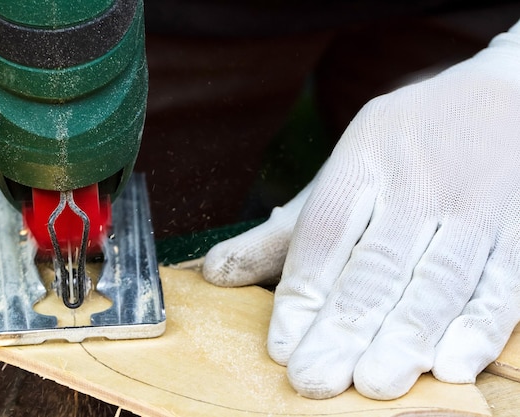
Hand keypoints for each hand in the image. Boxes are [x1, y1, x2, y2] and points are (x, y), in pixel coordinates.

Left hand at [203, 21, 519, 399]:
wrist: (507, 96)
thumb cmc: (407, 146)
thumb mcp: (345, 170)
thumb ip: (286, 230)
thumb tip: (215, 273)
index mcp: (364, 157)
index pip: (324, 233)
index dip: (302, 293)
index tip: (283, 346)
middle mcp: (417, 179)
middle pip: (376, 265)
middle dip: (345, 328)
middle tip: (314, 380)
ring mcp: (473, 203)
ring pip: (438, 279)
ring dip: (405, 337)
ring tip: (372, 383)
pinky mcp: (519, 226)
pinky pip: (500, 282)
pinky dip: (478, 326)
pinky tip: (451, 364)